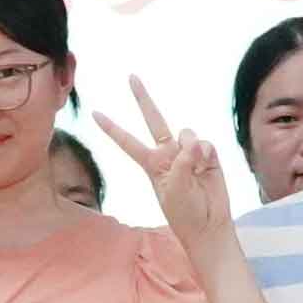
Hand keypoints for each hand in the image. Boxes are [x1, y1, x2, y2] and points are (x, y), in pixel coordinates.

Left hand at [88, 77, 232, 250]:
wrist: (208, 225)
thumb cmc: (184, 212)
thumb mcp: (173, 189)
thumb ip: (181, 162)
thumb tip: (194, 143)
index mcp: (151, 164)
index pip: (127, 142)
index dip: (112, 128)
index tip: (94, 113)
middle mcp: (168, 154)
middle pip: (153, 120)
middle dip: (143, 99)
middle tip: (131, 77)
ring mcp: (188, 153)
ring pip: (186, 133)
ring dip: (190, 147)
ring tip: (195, 169)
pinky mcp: (208, 156)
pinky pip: (204, 143)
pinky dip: (205, 153)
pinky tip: (206, 167)